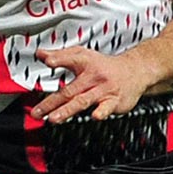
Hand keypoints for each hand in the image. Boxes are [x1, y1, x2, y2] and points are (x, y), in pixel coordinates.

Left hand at [30, 46, 150, 123]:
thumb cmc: (104, 65)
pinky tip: (95, 116)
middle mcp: (93, 77)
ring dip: (67, 110)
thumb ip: (60, 55)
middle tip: (37, 112)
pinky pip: (107, 107)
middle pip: (70, 90)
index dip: (58, 59)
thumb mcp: (82, 55)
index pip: (69, 60)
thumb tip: (40, 54)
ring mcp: (104, 90)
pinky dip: (102, 112)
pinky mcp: (114, 101)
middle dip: (51, 102)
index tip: (48, 61)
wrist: (135, 71)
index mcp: (84, 63)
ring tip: (54, 118)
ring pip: (83, 101)